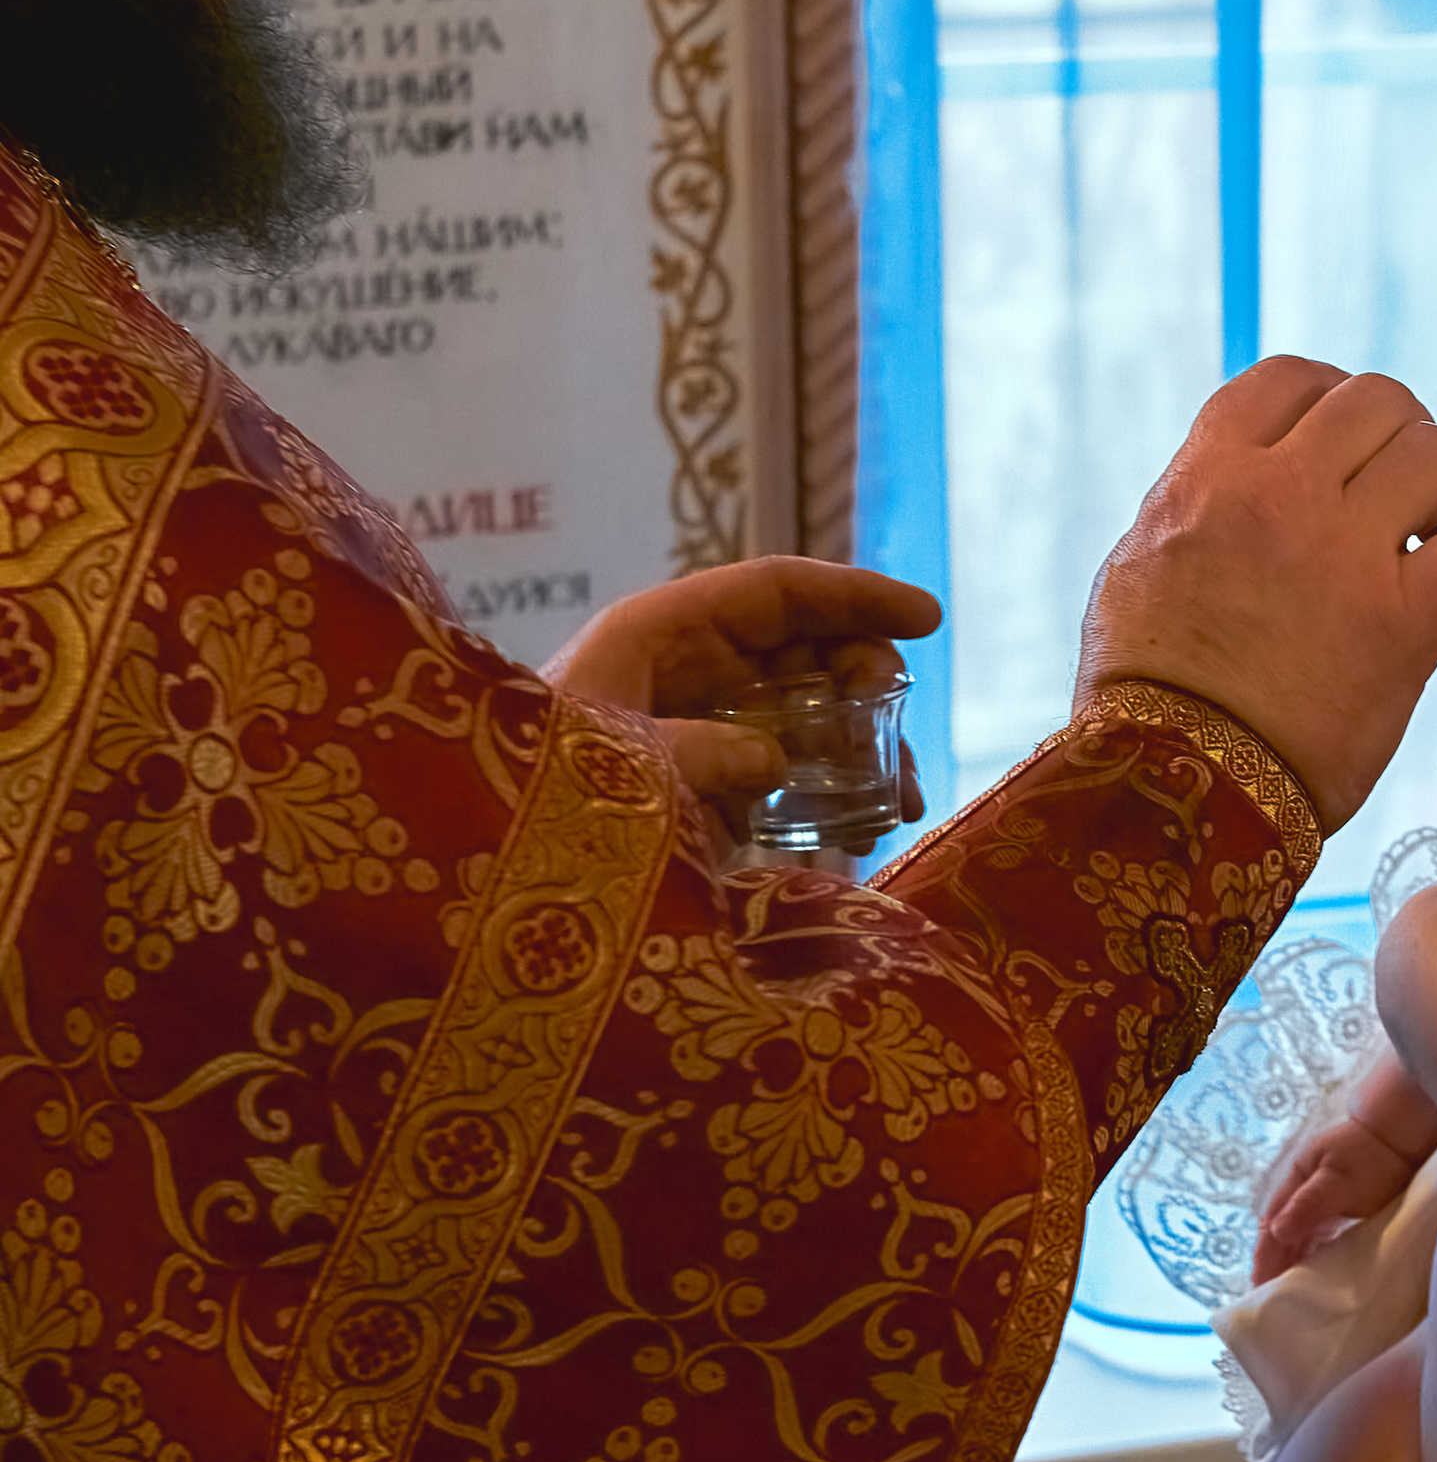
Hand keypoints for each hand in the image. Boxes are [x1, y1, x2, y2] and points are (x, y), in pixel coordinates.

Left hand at [544, 556, 940, 807]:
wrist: (483, 871)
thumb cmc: (527, 798)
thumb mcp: (613, 768)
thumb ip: (700, 755)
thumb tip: (775, 763)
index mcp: (657, 634)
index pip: (775, 590)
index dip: (854, 597)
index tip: (927, 620)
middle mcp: (684, 670)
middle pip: (802, 647)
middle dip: (866, 680)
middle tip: (900, 729)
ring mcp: (696, 727)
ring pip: (803, 711)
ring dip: (860, 746)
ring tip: (903, 799)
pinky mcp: (700, 788)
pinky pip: (782, 773)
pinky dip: (828, 794)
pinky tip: (863, 831)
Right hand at [1075, 360, 1436, 833]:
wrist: (1171, 786)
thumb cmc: (1145, 691)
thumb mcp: (1139, 564)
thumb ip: (1198, 504)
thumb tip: (1240, 483)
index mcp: (1210, 474)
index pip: (1292, 378)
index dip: (1329, 398)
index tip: (1339, 443)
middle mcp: (1281, 493)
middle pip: (1378, 402)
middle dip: (1399, 436)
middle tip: (1398, 494)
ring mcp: (1346, 552)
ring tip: (1429, 539)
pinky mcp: (1402, 620)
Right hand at [1252, 1115, 1427, 1280]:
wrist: (1406, 1135)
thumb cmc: (1373, 1155)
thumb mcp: (1337, 1180)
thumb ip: (1307, 1205)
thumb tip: (1277, 1233)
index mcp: (1297, 1180)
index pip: (1271, 1225)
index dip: (1264, 1256)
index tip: (1259, 1286)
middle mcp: (1305, 1190)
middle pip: (1281, 1232)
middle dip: (1272, 1262)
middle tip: (1267, 1297)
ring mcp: (1324, 1198)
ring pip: (1299, 1235)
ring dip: (1291, 1260)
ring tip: (1287, 1291)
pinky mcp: (1344, 1206)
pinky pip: (1319, 1236)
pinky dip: (1311, 1254)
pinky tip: (1314, 1270)